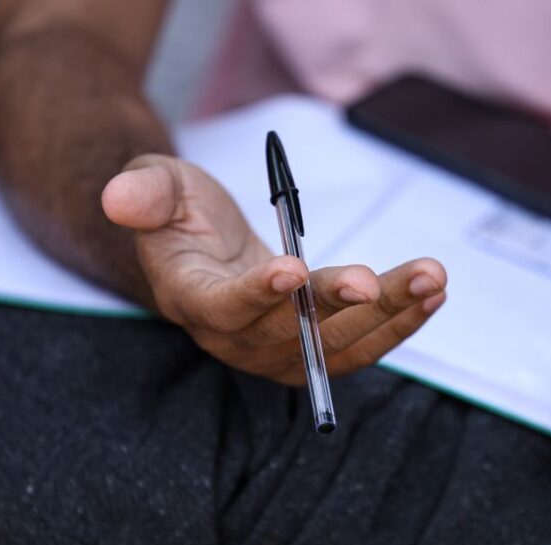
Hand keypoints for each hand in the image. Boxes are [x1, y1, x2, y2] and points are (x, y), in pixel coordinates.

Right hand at [101, 154, 446, 384]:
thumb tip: (118, 198)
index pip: (224, 307)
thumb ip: (144, 193)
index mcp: (193, 299)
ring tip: (429, 279)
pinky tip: (432, 295)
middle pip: (290, 334)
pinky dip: (398, 323)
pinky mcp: (312, 351)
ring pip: (337, 347)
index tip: (291, 268)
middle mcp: (235, 338)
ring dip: (387, 316)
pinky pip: (359, 348)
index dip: (257, 294)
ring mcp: (277, 352)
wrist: (202, 250)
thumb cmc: (179, 213)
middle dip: (336, 307)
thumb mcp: (156, 187)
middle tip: (375, 279)